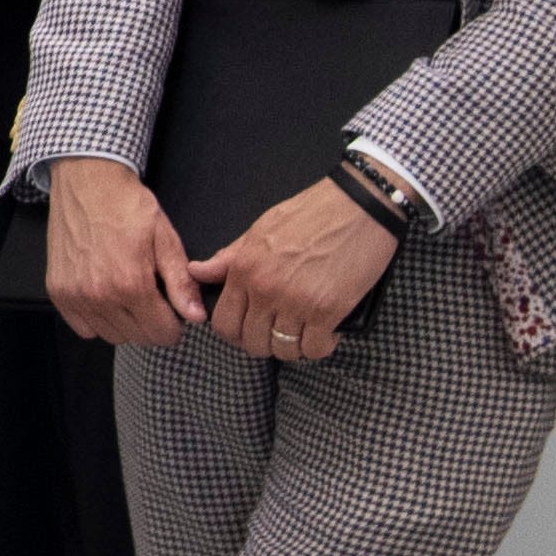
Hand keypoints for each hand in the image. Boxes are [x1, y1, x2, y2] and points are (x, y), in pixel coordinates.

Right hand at [43, 156, 203, 347]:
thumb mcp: (165, 238)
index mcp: (131, 284)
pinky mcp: (57, 291)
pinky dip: (97, 320)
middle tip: (153, 297)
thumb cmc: (128, 206)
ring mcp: (74, 295)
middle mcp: (99, 296)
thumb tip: (195, 316)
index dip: (175, 324)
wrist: (87, 182)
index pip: (162, 333)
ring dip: (126, 323)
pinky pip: (83, 328)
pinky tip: (105, 297)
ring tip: (128, 295)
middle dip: (153, 324)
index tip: (173, 307)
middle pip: (138, 338)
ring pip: (111, 336)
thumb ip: (180, 282)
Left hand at [189, 184, 403, 363]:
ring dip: (293, 347)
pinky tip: (326, 331)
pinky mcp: (328, 311)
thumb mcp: (261, 229)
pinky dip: (321, 346)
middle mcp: (265, 290)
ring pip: (284, 350)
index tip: (249, 329)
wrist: (359, 206)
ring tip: (303, 331)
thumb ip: (229, 257)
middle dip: (264, 343)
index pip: (224, 323)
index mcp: (245, 269)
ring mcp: (296, 303)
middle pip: (253, 342)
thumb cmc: (311, 213)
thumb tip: (197, 271)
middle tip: (279, 332)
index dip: (235, 333)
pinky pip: (315, 349)